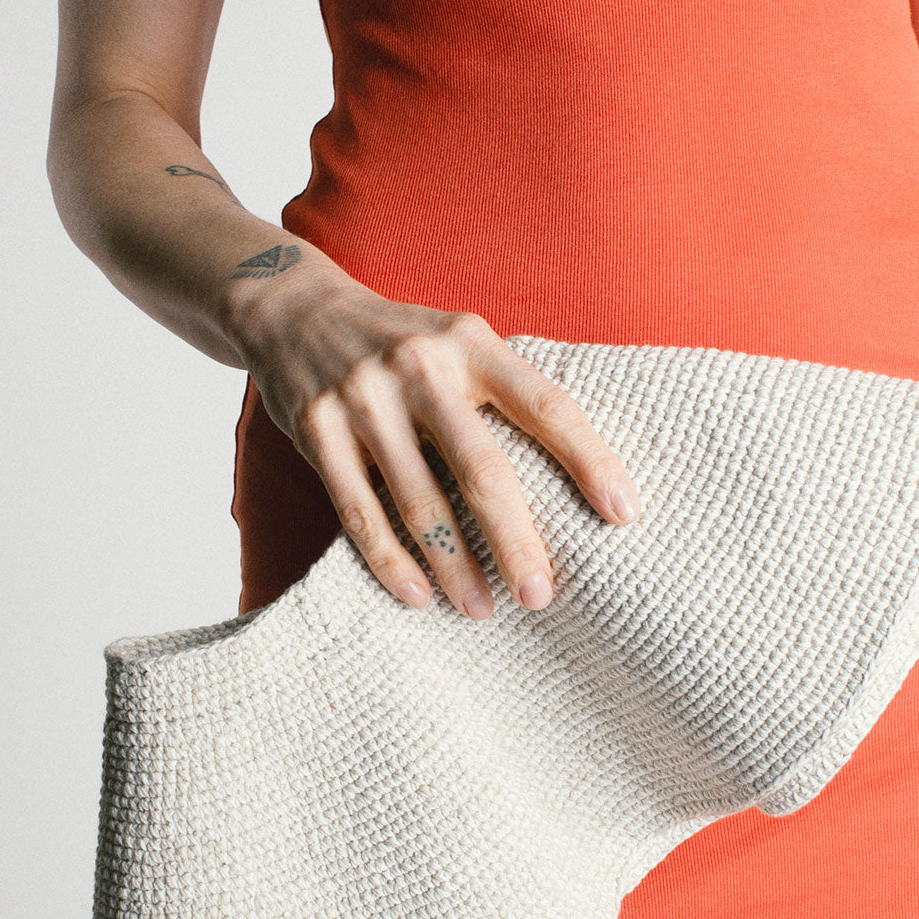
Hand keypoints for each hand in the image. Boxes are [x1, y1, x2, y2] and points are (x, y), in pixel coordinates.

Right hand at [235, 260, 639, 616]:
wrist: (294, 309)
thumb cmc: (402, 342)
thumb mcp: (459, 341)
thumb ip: (505, 391)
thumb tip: (578, 477)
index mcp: (471, 342)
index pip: (546, 405)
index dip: (589, 460)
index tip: (624, 514)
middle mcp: (420, 365)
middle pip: (482, 468)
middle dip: (516, 540)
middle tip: (540, 595)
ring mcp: (364, 398)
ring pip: (419, 502)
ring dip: (454, 566)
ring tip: (481, 609)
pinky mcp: (316, 429)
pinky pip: (358, 510)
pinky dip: (389, 561)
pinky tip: (417, 596)